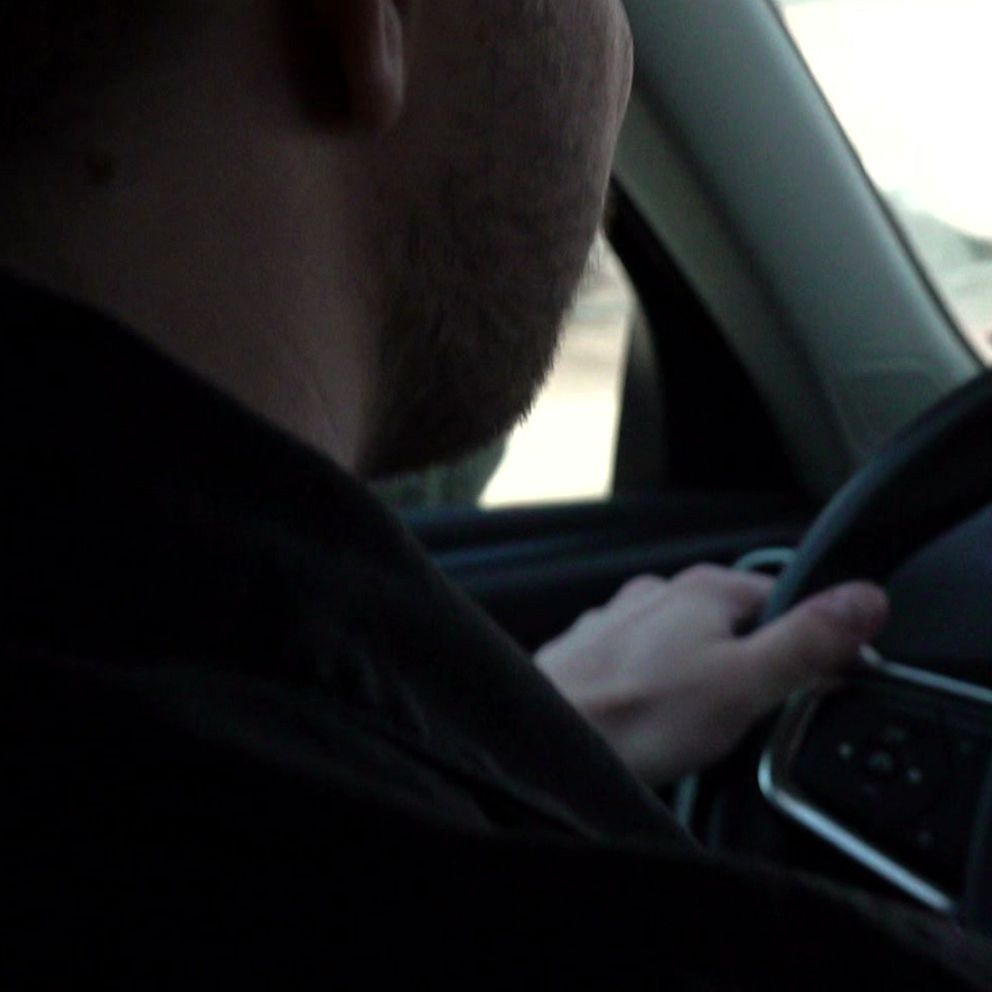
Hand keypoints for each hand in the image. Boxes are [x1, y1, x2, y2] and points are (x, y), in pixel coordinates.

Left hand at [534, 565, 888, 786]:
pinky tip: (649, 724)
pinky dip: (656, 692)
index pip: (787, 600)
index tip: (805, 690)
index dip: (810, 647)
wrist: (542, 743)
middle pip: (736, 626)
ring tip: (688, 729)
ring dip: (699, 683)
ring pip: (687, 648)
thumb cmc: (633, 717)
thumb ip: (808, 640)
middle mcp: (659, 592)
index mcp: (705, 588)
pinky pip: (645, 669)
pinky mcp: (594, 651)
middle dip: (748, 672)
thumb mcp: (744, 684)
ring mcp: (621, 619)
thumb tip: (865, 600)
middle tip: (737, 722)